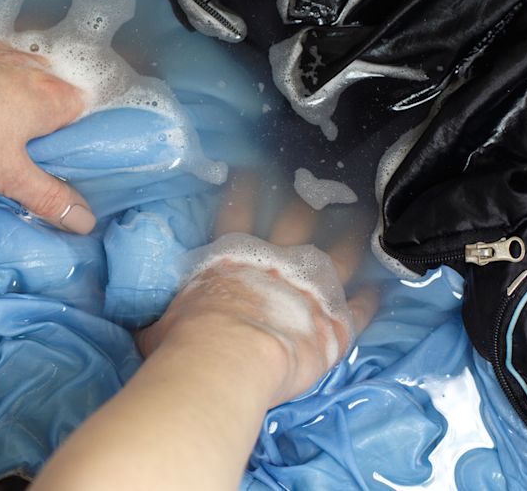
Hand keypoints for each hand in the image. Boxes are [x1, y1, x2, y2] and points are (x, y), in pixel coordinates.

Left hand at [0, 36, 94, 233]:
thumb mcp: (9, 175)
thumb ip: (49, 197)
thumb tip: (86, 222)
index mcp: (51, 95)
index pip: (82, 110)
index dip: (72, 132)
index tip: (56, 152)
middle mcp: (31, 66)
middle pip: (52, 90)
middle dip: (44, 114)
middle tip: (25, 143)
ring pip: (20, 72)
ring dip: (15, 92)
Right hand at [138, 169, 376, 405]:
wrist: (229, 357)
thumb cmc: (187, 337)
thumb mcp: (159, 322)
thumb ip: (165, 315)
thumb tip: (147, 322)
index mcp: (233, 255)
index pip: (238, 211)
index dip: (246, 188)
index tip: (255, 169)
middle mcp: (277, 260)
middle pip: (298, 219)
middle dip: (307, 198)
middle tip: (319, 181)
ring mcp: (312, 287)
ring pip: (340, 252)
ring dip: (351, 235)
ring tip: (363, 216)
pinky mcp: (337, 320)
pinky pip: (360, 305)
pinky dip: (370, 297)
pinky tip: (379, 287)